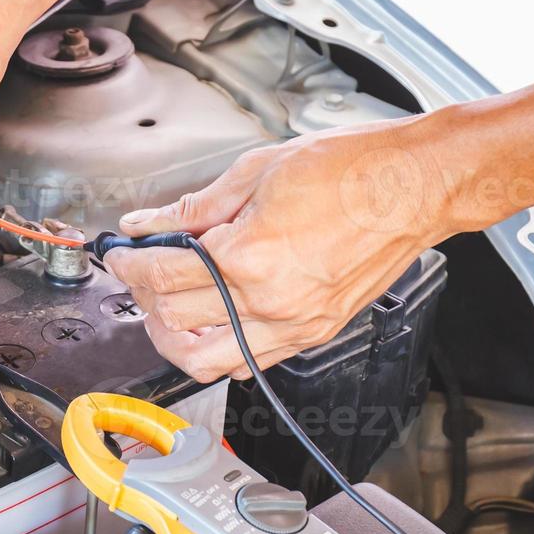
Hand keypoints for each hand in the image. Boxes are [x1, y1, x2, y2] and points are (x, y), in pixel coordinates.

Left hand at [103, 120, 455, 382]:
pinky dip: (218, 349)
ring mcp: (292, 325)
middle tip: (139, 276)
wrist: (415, 185)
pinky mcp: (311, 334)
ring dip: (174, 339)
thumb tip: (146, 224)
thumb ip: (193, 207)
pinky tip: (210, 322)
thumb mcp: (257, 173)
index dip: (128, 264)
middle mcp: (269, 300)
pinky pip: (249, 363)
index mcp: (249, 256)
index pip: (162, 275)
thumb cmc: (351, 170)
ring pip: (206, 362)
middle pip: (175, 321)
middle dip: (145, 298)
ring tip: (167, 308)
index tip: (118, 254)